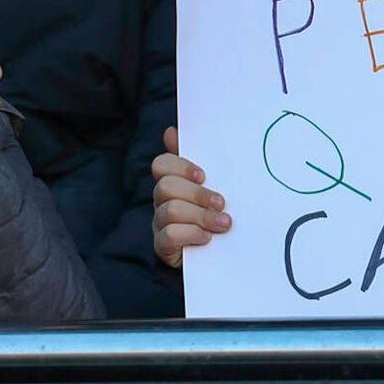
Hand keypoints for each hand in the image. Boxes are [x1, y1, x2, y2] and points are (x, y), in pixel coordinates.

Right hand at [152, 126, 229, 267]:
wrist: (216, 252)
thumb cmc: (213, 211)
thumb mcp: (212, 184)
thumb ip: (199, 158)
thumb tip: (172, 131)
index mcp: (173, 181)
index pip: (162, 165)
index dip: (181, 166)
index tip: (204, 175)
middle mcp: (162, 200)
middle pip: (166, 187)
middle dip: (197, 194)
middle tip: (222, 203)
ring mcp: (160, 223)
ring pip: (170, 210)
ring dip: (201, 216)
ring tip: (224, 223)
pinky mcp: (163, 246)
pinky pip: (169, 235)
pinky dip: (191, 234)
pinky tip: (207, 238)